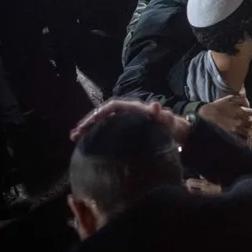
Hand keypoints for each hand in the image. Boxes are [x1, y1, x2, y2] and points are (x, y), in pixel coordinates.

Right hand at [71, 99, 191, 145]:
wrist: (177, 134)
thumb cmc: (172, 127)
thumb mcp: (168, 122)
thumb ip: (162, 115)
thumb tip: (155, 105)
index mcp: (134, 108)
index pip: (112, 106)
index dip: (97, 113)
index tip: (86, 124)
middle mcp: (127, 112)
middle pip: (103, 114)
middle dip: (87, 122)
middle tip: (74, 134)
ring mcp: (125, 121)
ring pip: (103, 122)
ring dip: (88, 128)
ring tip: (74, 139)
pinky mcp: (125, 131)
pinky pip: (107, 131)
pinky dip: (96, 136)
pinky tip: (87, 146)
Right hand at [197, 94, 251, 137]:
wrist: (206, 115)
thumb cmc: (218, 106)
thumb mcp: (229, 98)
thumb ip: (240, 99)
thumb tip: (247, 101)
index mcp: (240, 111)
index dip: (249, 112)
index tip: (246, 112)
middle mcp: (240, 121)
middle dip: (250, 120)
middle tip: (246, 120)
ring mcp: (236, 130)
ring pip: (250, 131)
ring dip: (248, 128)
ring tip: (244, 127)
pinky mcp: (232, 136)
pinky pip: (243, 140)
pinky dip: (245, 138)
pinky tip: (242, 135)